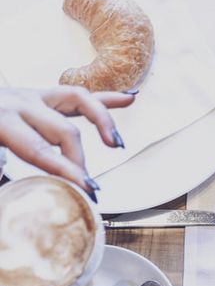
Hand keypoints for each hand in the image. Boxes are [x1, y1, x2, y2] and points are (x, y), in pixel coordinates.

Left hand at [0, 86, 133, 198]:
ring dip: (103, 121)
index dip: (67, 171)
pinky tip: (130, 99)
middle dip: (80, 161)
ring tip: (116, 144)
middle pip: (66, 131)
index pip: (43, 150)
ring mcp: (33, 96)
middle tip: (90, 186)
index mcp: (2, 120)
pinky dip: (106, 97)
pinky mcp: (41, 95)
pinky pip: (79, 95)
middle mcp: (21, 103)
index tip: (87, 190)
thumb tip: (8, 180)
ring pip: (80, 100)